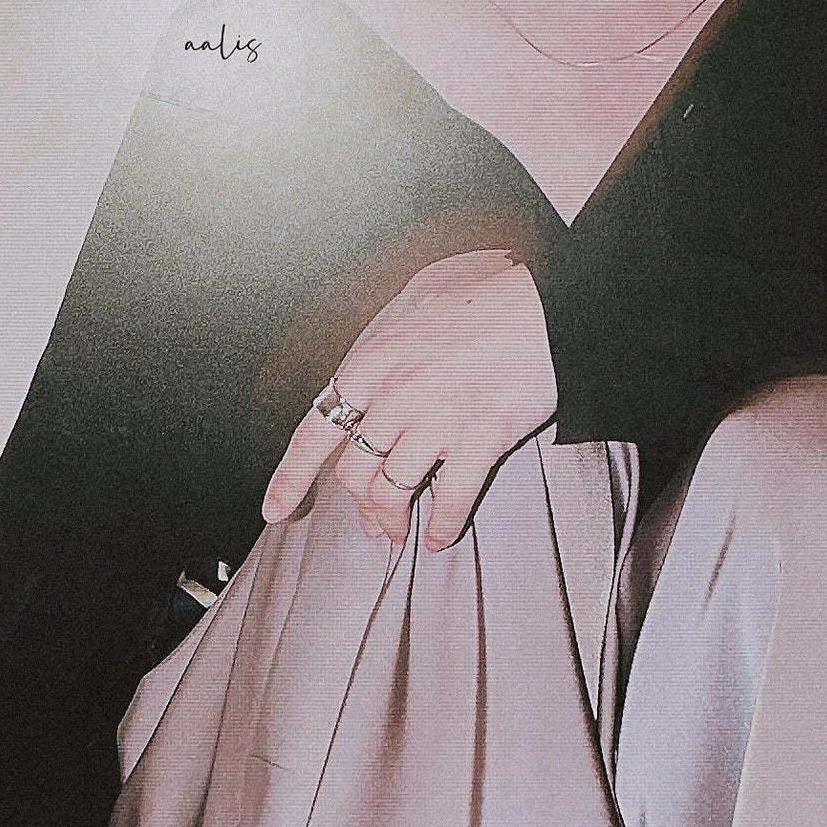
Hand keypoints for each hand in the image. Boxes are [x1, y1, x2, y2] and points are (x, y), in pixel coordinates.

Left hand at [261, 250, 558, 548]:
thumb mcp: (415, 297)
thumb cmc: (487, 290)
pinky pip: (451, 499)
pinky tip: (443, 536)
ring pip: (393, 492)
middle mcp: (396, 394)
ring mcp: (437, 419)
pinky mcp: (481, 438)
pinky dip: (445, 526)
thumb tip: (372, 361)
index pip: (315, 431)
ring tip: (400, 533)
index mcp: (372, 361)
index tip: (277, 509)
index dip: (291, 478)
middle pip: (354, 471)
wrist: (548, 298)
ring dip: (393, 522)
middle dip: (358, 504)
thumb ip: (386, 336)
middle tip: (371, 520)